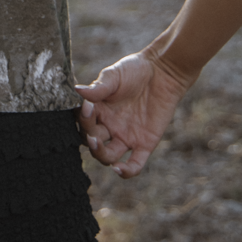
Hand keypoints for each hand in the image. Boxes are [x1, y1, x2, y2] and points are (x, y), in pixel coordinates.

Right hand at [74, 51, 193, 177]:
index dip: (82, 119)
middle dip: (89, 140)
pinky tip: (119, 169)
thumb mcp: (114, 76)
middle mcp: (109, 126)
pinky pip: (134, 164)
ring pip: (108, 156)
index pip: (84, 122)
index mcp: (99, 110)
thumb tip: (78, 91)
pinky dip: (126, 171)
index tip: (86, 108)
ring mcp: (126, 136)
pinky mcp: (144, 143)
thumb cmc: (135, 70)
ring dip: (100, 154)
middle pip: (92, 142)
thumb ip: (98, 87)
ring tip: (97, 144)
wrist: (163, 71)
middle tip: (91, 134)